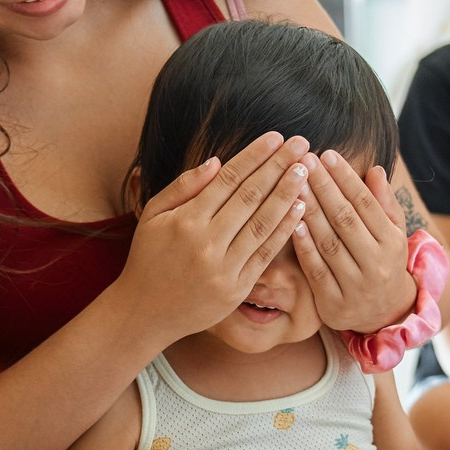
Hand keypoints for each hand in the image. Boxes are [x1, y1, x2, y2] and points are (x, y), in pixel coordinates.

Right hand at [118, 133, 311, 346]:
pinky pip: (265, 254)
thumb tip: (217, 162)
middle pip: (250, 197)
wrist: (144, 312)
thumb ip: (183, 187)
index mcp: (185, 220)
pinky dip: (284, 230)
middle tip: (301, 144)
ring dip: (287, 194)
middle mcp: (206, 242)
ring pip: (262, 223)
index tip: (275, 137)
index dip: (254, 156)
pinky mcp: (236, 289)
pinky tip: (300, 208)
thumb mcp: (153, 216)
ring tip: (305, 170)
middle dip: (278, 167)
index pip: (228, 180)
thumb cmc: (148, 258)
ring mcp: (223, 267)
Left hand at [289, 151, 416, 332]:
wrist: (384, 316)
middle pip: (345, 220)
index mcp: (392, 243)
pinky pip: (315, 270)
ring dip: (309, 211)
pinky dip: (303, 246)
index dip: (345, 178)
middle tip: (303, 161)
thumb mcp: (392, 234)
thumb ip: (382, 203)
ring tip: (292, 184)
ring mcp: (355, 286)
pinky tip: (291, 222)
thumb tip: (375, 169)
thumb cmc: (383, 262)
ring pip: (328, 243)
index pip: (366, 204)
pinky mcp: (334, 305)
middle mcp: (377, 265)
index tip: (326, 155)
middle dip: (323, 188)